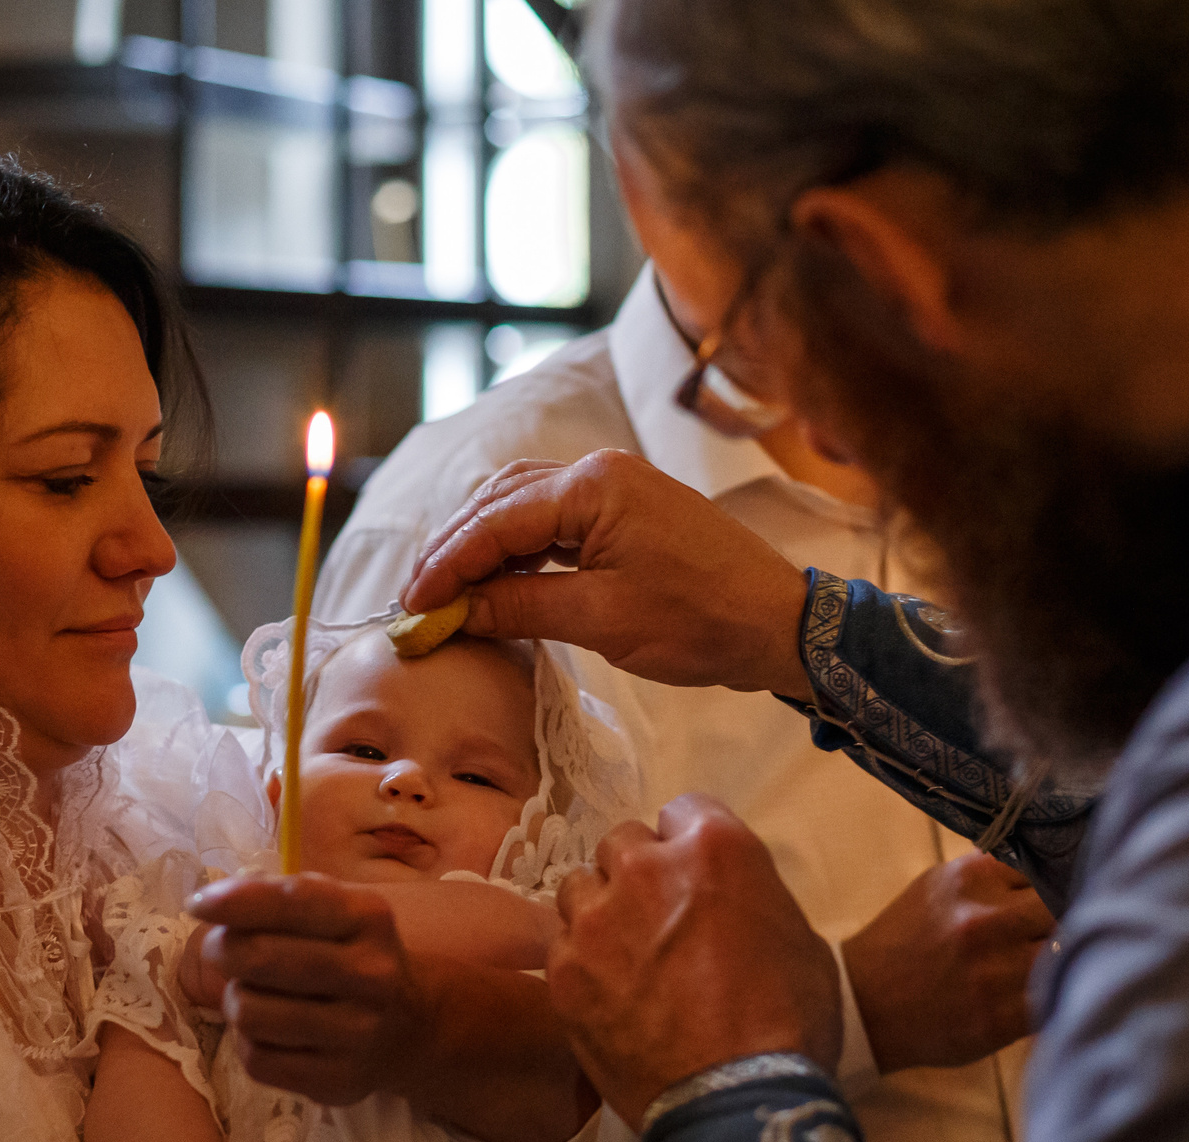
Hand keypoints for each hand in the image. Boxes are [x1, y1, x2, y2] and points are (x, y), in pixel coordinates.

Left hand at [189, 873, 420, 1104]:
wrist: (408, 1028)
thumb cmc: (350, 956)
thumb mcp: (335, 910)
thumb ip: (279, 896)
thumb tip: (212, 902)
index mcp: (368, 918)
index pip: (291, 901)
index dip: (234, 901)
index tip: (198, 904)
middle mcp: (370, 974)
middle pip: (259, 958)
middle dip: (222, 949)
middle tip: (221, 950)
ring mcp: (357, 1033)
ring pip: (249, 1012)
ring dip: (236, 999)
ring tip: (254, 994)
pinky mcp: (337, 1080)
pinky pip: (256, 1059)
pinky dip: (248, 1041)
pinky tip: (269, 1031)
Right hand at [402, 450, 814, 698]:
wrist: (778, 623)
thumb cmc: (700, 620)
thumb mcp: (600, 619)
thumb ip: (520, 608)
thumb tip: (455, 613)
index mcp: (593, 486)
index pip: (494, 521)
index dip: (445, 566)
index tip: (410, 609)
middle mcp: (599, 472)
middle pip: (500, 502)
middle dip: (455, 552)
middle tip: (419, 604)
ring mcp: (615, 489)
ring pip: (524, 509)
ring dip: (484, 550)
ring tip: (450, 597)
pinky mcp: (627, 513)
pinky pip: (555, 523)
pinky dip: (520, 553)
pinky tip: (500, 587)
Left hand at [549, 795, 842, 1123]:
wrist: (737, 1099)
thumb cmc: (788, 1021)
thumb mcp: (796, 935)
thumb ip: (749, 894)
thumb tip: (726, 901)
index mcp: (713, 847)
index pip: (683, 812)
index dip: (689, 848)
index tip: (694, 878)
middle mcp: (644, 868)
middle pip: (622, 845)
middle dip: (638, 875)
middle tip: (659, 922)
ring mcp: (595, 920)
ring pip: (580, 890)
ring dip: (601, 913)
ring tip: (627, 959)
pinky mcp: (564, 972)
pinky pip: (562, 947)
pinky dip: (582, 966)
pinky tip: (610, 998)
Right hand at [842, 854, 1053, 1072]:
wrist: (864, 1003)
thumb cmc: (906, 941)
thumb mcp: (939, 886)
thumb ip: (992, 875)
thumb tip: (1052, 865)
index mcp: (972, 878)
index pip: (1049, 866)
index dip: (1059, 882)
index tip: (1061, 893)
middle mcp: (987, 919)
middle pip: (1065, 908)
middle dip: (1065, 918)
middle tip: (1059, 931)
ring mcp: (996, 970)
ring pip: (1066, 952)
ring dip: (1066, 956)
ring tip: (1056, 960)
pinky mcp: (1002, 1016)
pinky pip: (1057, 996)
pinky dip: (1058, 992)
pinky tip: (1046, 991)